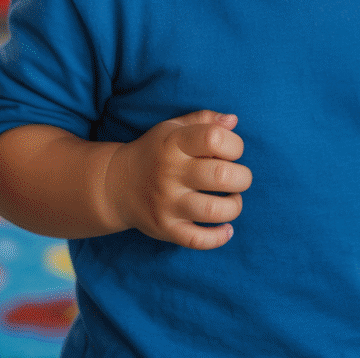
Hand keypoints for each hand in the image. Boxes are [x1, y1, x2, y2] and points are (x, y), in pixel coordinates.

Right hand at [105, 110, 251, 249]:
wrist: (116, 183)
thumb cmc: (156, 151)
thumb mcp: (173, 127)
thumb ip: (204, 120)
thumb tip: (234, 121)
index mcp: (174, 143)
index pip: (215, 138)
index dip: (235, 144)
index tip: (232, 151)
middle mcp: (170, 172)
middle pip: (221, 175)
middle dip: (242, 177)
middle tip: (239, 178)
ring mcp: (167, 203)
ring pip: (213, 210)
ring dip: (234, 206)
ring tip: (233, 200)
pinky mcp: (165, 229)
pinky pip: (198, 240)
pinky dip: (219, 237)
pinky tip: (227, 228)